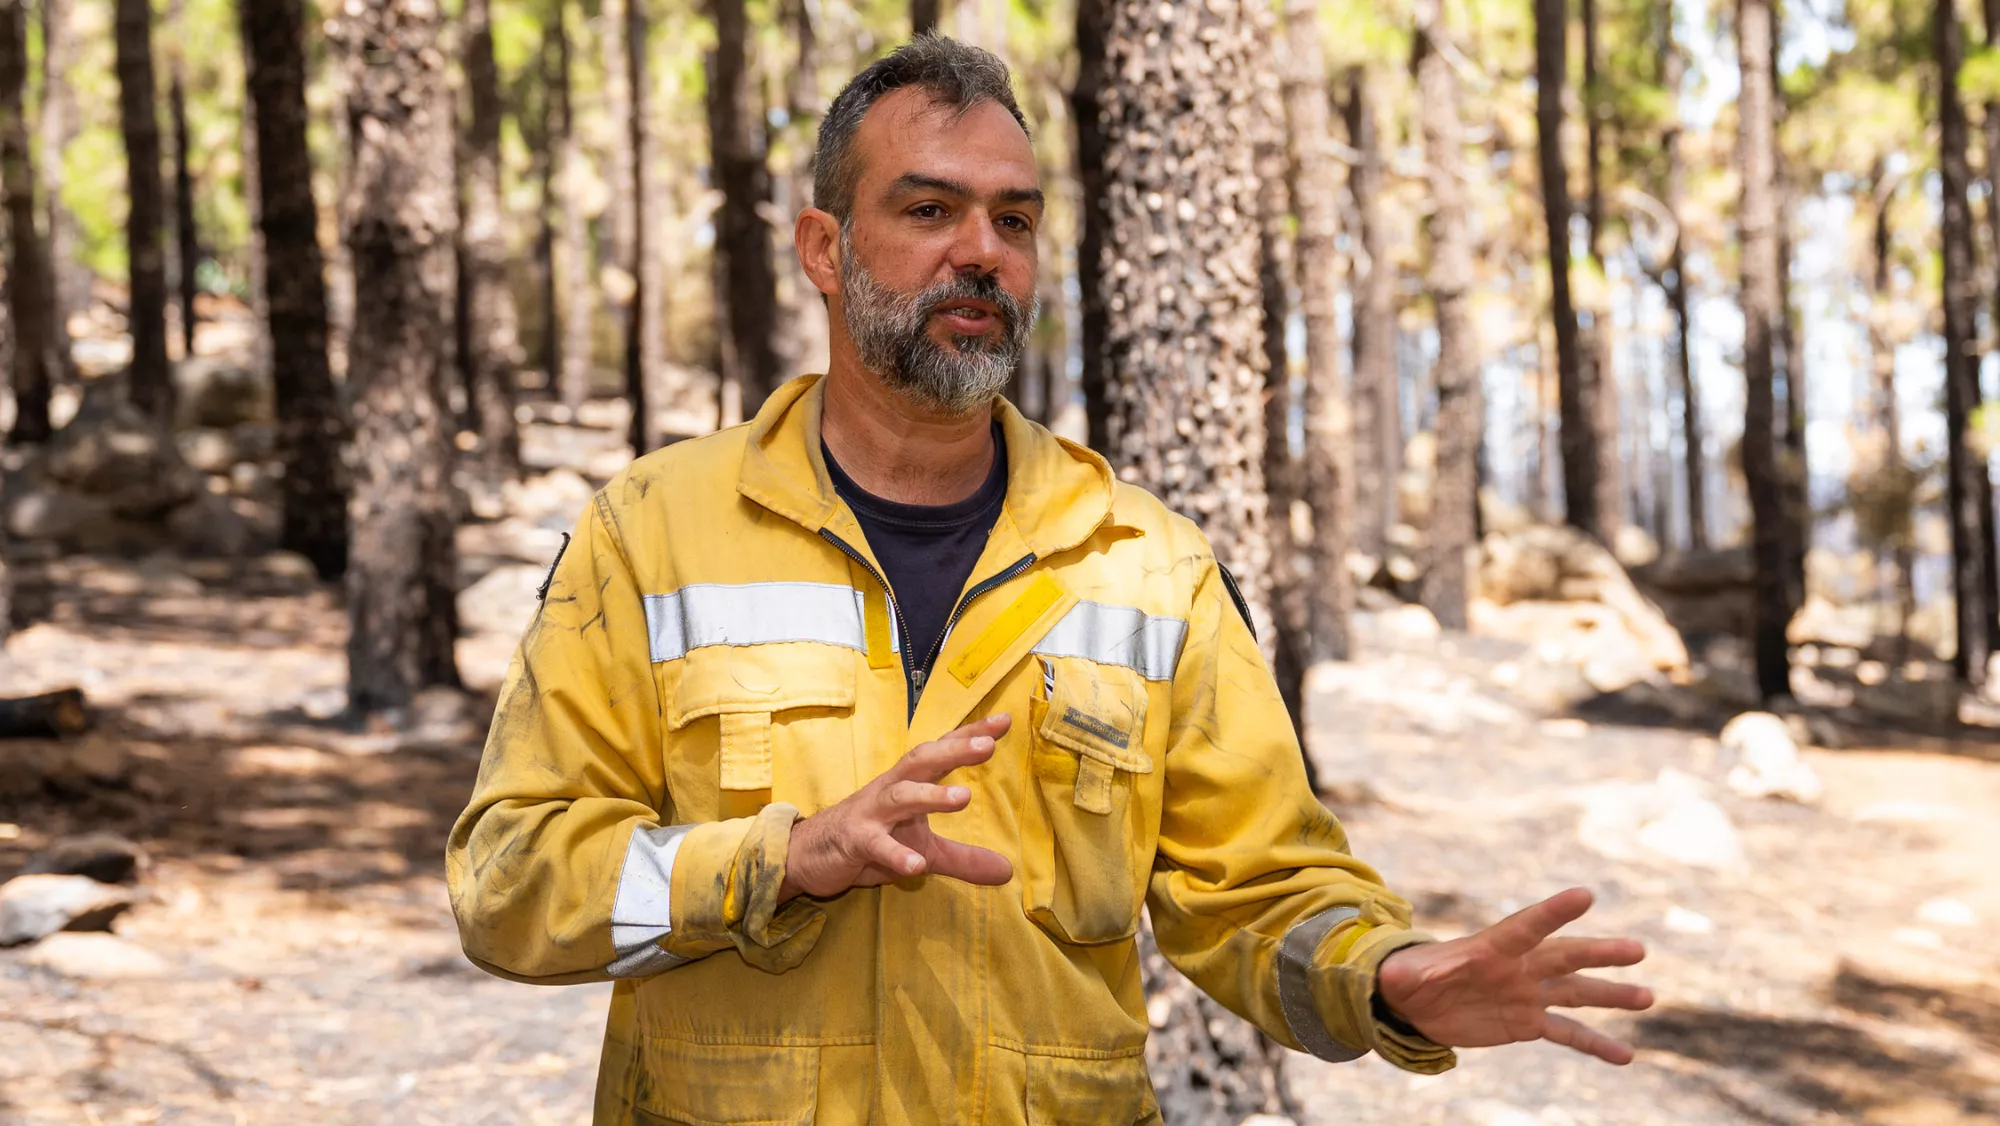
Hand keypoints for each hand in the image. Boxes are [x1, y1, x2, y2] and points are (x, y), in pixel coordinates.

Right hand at [778, 715, 1014, 900]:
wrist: (810, 853)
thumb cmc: (872, 839)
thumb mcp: (924, 851)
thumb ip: (964, 859)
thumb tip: (1008, 871)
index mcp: (909, 783)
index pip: (942, 752)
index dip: (971, 735)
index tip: (1005, 720)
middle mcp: (892, 790)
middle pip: (922, 761)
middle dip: (954, 751)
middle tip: (987, 746)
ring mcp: (871, 814)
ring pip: (901, 797)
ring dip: (931, 796)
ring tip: (963, 796)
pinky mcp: (854, 841)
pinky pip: (875, 845)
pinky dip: (895, 853)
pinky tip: (916, 864)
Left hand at [1375, 887, 1653, 1063]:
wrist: (1418, 1002)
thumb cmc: (1411, 977)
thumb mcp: (1406, 974)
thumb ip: (1413, 972)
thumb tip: (1404, 975)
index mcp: (1491, 947)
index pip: (1527, 926)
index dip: (1554, 912)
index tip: (1585, 895)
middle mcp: (1518, 967)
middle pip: (1565, 956)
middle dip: (1600, 953)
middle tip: (1637, 950)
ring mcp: (1528, 994)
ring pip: (1577, 993)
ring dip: (1611, 995)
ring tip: (1648, 998)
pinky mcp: (1528, 1022)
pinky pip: (1568, 1034)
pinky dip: (1596, 1045)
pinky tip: (1625, 1056)